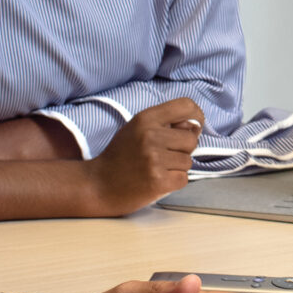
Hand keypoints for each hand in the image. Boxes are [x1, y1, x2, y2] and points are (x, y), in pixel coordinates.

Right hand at [87, 98, 204, 213]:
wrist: (97, 185)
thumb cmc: (119, 157)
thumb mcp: (136, 129)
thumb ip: (164, 124)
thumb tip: (196, 125)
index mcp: (145, 119)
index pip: (186, 106)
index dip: (196, 117)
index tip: (193, 126)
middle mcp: (150, 136)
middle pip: (191, 139)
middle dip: (182, 149)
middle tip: (162, 156)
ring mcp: (154, 160)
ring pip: (188, 161)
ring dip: (176, 168)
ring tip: (155, 169)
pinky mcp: (158, 182)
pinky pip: (183, 179)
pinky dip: (173, 182)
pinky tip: (156, 181)